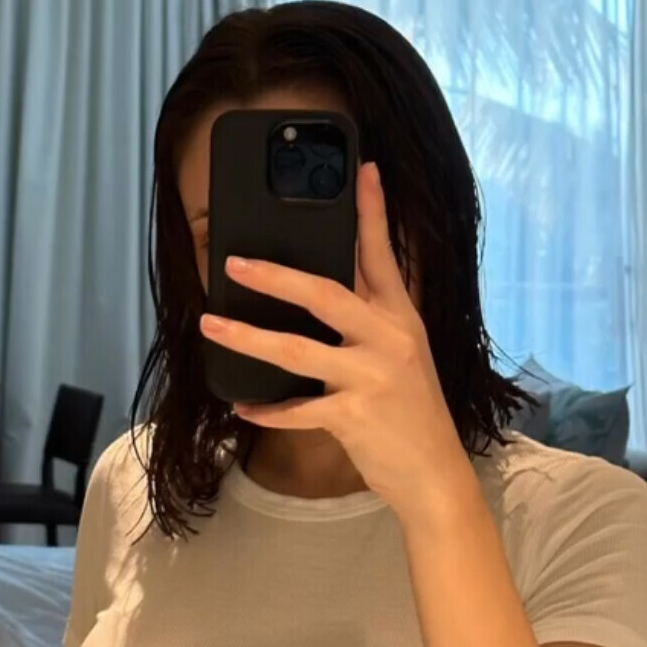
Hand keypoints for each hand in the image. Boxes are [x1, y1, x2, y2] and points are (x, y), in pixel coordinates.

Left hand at [199, 162, 473, 525]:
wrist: (435, 475)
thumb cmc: (412, 415)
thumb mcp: (403, 359)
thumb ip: (369, 325)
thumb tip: (318, 296)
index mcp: (401, 319)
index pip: (384, 256)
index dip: (372, 212)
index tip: (363, 170)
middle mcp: (389, 340)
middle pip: (324, 294)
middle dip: (275, 275)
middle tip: (235, 262)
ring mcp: (372, 377)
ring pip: (296, 350)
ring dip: (247, 338)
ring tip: (211, 326)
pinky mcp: (355, 416)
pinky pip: (297, 409)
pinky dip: (267, 408)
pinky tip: (243, 404)